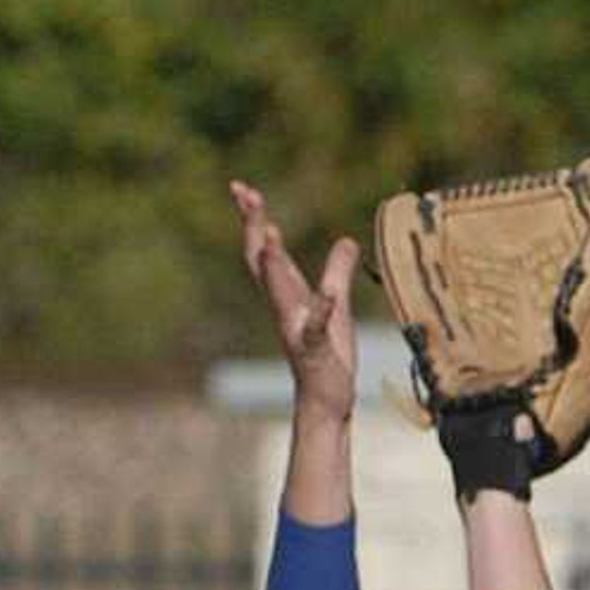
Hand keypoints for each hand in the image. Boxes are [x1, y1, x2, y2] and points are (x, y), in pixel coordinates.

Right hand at [231, 180, 358, 423]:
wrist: (326, 400)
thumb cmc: (328, 355)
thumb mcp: (338, 305)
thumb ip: (338, 272)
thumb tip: (345, 240)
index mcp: (288, 294)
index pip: (266, 249)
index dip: (254, 219)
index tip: (243, 189)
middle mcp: (285, 307)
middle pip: (262, 261)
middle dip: (254, 227)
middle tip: (244, 193)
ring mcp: (297, 329)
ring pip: (279, 293)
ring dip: (273, 266)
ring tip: (268, 236)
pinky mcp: (315, 350)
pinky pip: (315, 329)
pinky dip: (319, 311)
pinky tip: (325, 296)